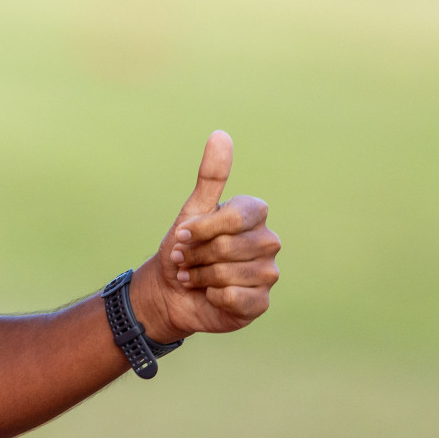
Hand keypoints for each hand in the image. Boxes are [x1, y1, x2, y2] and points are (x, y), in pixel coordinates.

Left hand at [129, 130, 279, 343]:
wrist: (170, 290)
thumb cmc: (183, 247)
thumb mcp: (192, 210)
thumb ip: (211, 176)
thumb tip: (221, 135)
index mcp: (254, 215)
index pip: (238, 216)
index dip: (205, 228)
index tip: (183, 235)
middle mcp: (267, 241)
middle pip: (231, 247)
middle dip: (198, 254)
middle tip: (185, 259)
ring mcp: (268, 273)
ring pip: (231, 273)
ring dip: (200, 276)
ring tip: (192, 276)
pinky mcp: (262, 302)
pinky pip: (236, 297)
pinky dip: (213, 296)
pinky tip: (209, 295)